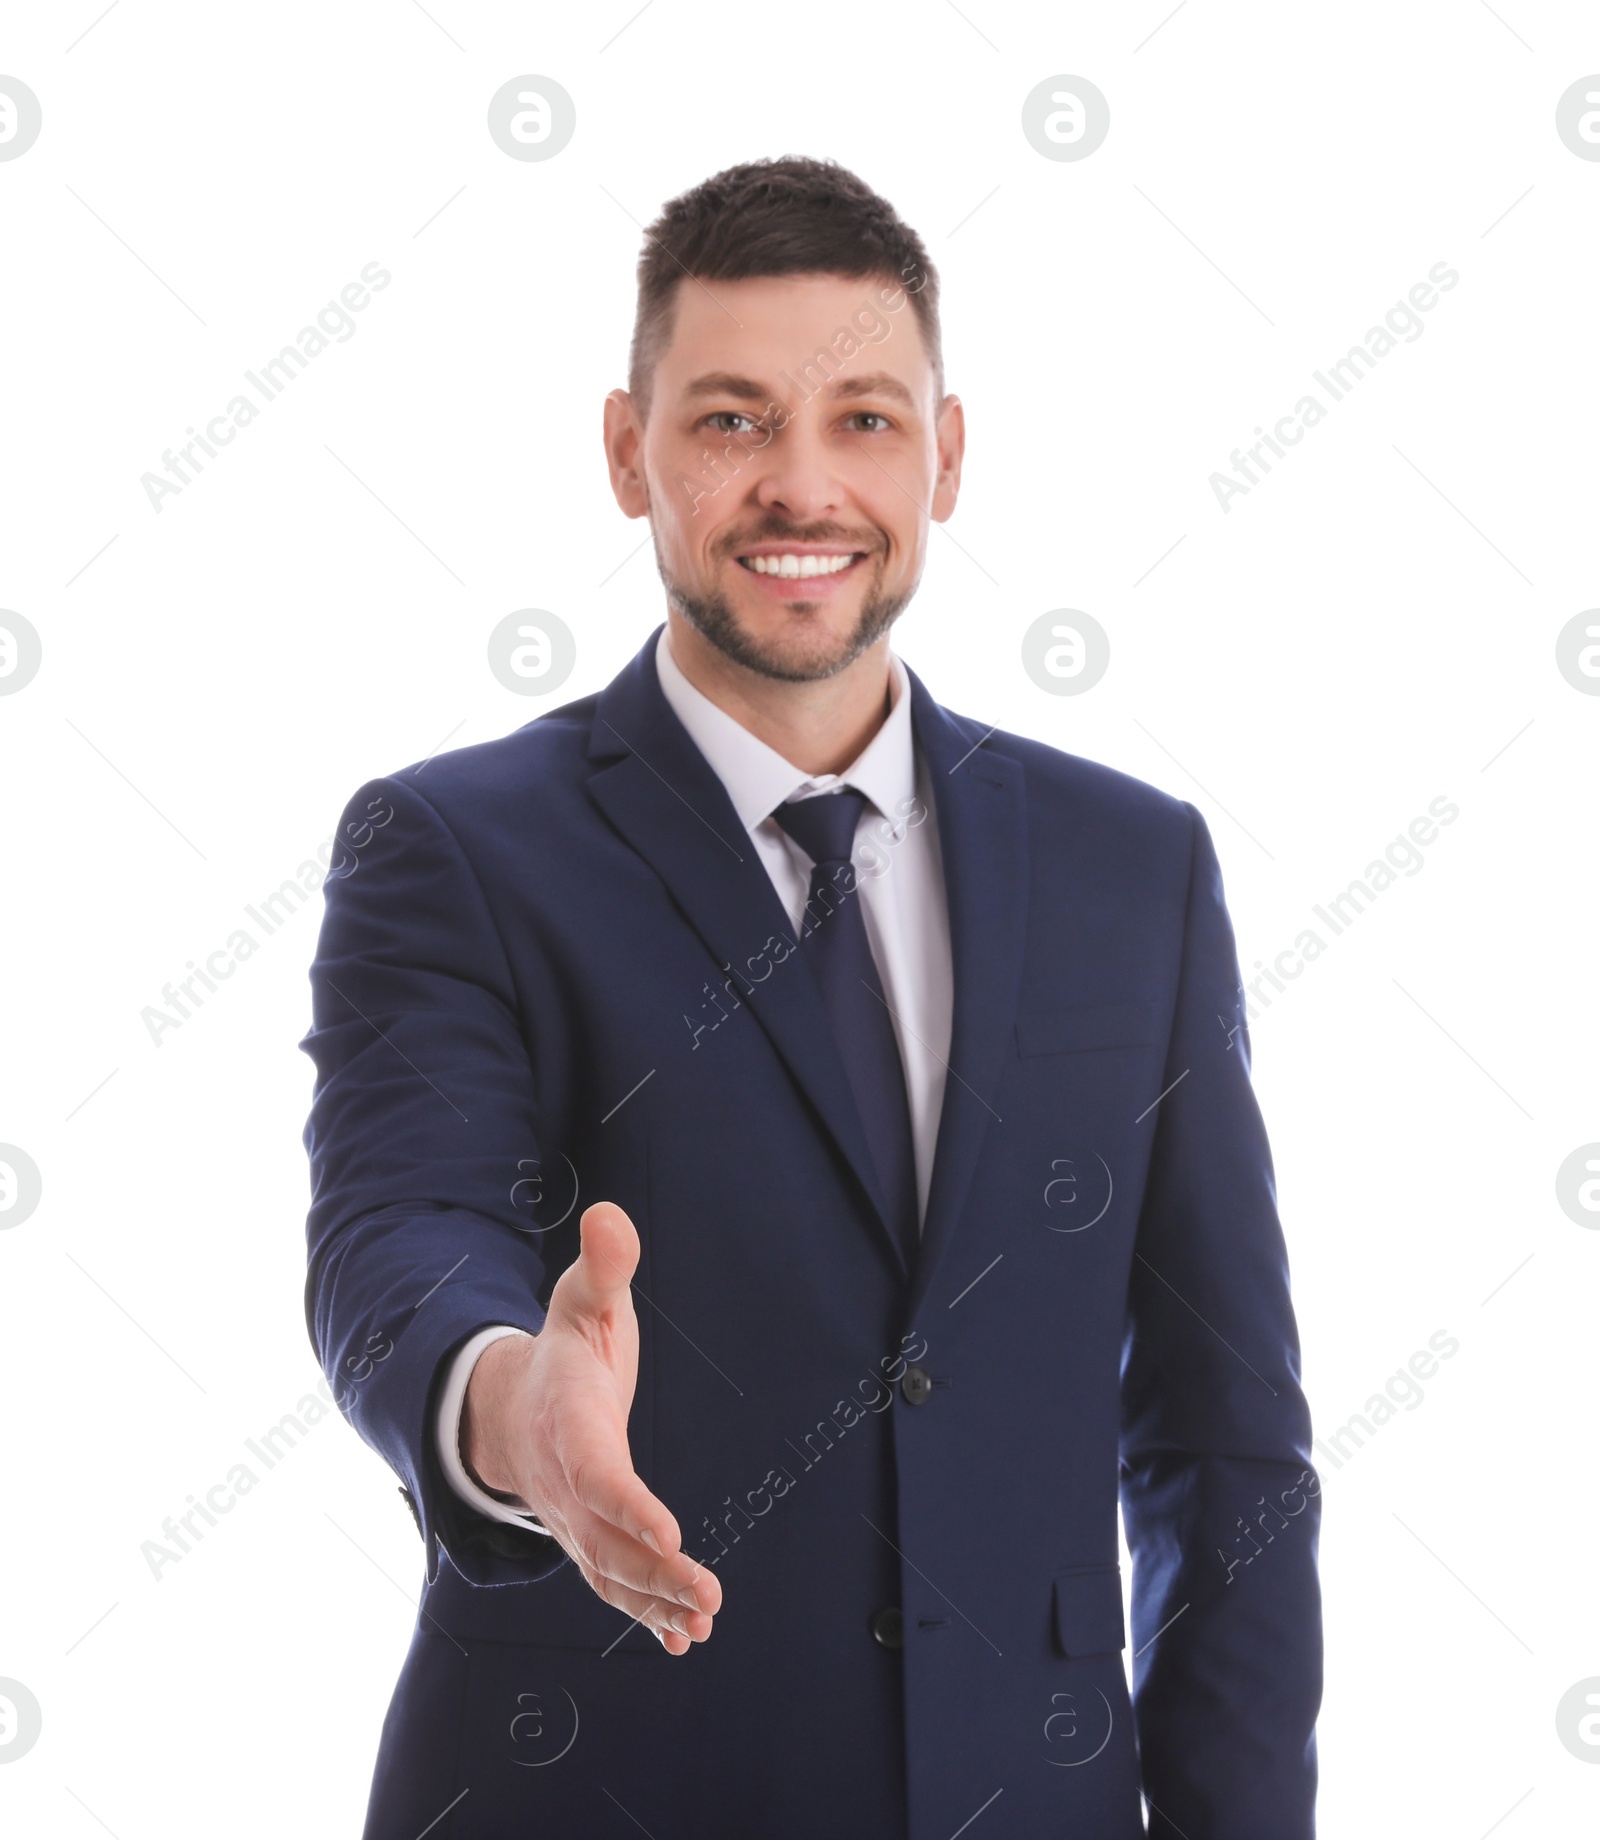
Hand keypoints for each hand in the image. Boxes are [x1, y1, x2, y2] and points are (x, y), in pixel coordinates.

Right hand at [461, 1201, 720, 1654]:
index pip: (598, 1472)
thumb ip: (602, 1266)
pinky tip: (684, 1638)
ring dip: (655, 1602)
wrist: (511, 1409)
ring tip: (702, 1624)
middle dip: (655, 1573)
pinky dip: (645, 1614)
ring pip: (610, 1573)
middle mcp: (567, 1483)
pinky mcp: (587, 1539)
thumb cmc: (562, 1351)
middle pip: (608, 1539)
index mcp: (570, 1423)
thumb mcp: (580, 1301)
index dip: (630, 1505)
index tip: (670, 1533)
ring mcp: (573, 1520)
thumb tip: (611, 1216)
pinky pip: (611, 1585)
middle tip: (708, 1599)